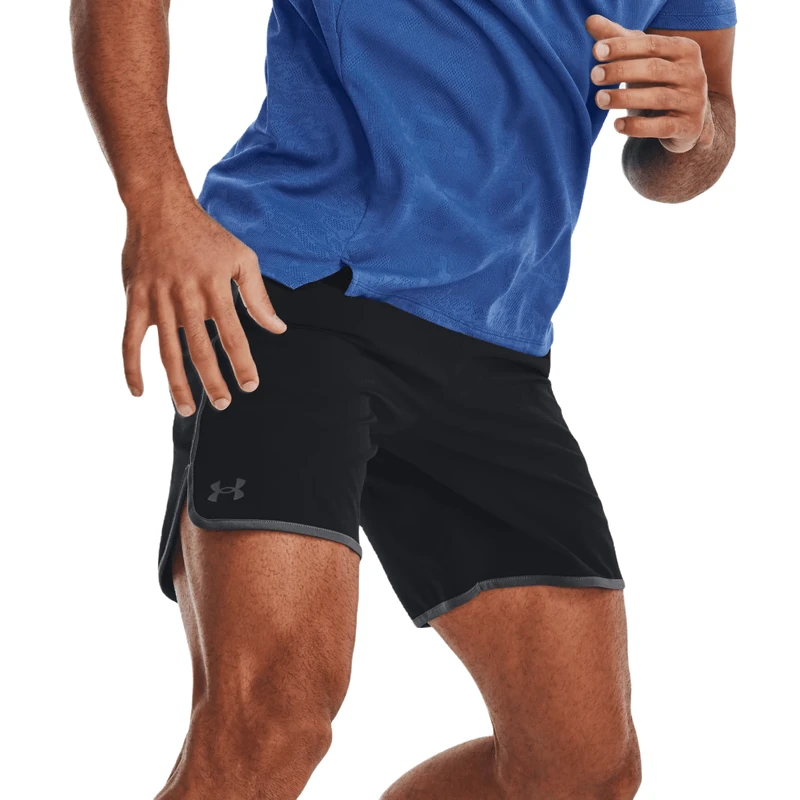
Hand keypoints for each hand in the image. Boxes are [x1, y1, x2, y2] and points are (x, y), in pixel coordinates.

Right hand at [121, 193, 285, 415]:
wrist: (159, 207)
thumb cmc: (207, 235)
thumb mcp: (242, 258)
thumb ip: (258, 297)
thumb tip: (279, 329)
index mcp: (215, 288)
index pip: (234, 335)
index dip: (242, 363)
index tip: (250, 386)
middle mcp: (187, 297)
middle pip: (200, 349)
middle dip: (212, 381)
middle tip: (222, 405)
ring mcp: (158, 299)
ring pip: (167, 351)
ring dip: (177, 383)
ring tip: (187, 410)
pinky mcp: (135, 299)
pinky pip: (130, 339)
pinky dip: (131, 366)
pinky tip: (139, 392)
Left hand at [585, 15, 713, 153]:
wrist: (689, 119)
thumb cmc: (659, 81)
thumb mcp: (643, 59)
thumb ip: (619, 40)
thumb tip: (589, 20)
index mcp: (684, 49)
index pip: (651, 44)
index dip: (623, 46)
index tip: (596, 50)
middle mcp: (694, 72)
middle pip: (654, 69)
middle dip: (621, 71)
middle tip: (594, 75)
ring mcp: (693, 100)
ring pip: (657, 98)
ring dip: (624, 99)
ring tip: (599, 99)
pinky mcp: (688, 126)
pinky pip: (661, 127)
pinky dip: (638, 127)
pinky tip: (617, 125)